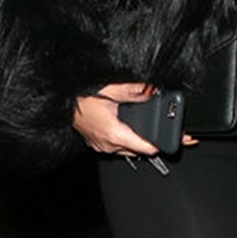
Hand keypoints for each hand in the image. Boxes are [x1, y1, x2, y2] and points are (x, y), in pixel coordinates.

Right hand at [73, 83, 196, 155]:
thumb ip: (133, 91)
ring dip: (141, 139)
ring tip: (154, 129)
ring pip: (129, 147)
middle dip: (156, 140)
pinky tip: (131, 126)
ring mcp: (102, 146)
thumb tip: (152, 91)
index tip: (179, 140)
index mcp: (114, 133)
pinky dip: (128, 137)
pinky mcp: (97, 143)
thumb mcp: (109, 89)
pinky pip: (118, 144)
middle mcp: (108, 144)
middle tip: (173, 132)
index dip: (165, 143)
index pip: (147, 147)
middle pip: (141, 148)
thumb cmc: (78, 97)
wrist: (58, 102)